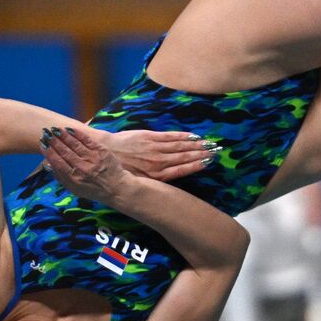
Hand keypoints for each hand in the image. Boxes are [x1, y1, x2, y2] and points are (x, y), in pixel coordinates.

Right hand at [40, 127, 132, 203]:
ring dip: (64, 136)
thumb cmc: (93, 189)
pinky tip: (71, 129)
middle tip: (45, 133)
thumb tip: (48, 164)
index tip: (42, 144)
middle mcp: (83, 168)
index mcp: (74, 178)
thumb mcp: (74, 189)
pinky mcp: (102, 152)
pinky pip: (88, 141)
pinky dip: (78, 134)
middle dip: (54, 141)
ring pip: (75, 145)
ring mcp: (93, 159)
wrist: (117, 187)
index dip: (49, 152)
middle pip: (65, 152)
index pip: (58, 163)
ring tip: (55, 129)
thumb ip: (60, 177)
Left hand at [98, 128, 215, 181]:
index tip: (209, 163)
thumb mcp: (135, 182)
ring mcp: (154, 149)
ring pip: (180, 146)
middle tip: (216, 151)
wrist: (103, 152)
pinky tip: (193, 136)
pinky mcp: (149, 138)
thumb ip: (152, 181)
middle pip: (184, 157)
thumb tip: (165, 185)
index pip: (181, 170)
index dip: (196, 165)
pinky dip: (183, 136)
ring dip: (196, 145)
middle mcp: (158, 163)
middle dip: (201, 154)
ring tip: (209, 143)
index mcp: (155, 176)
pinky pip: (170, 137)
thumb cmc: (118, 170)